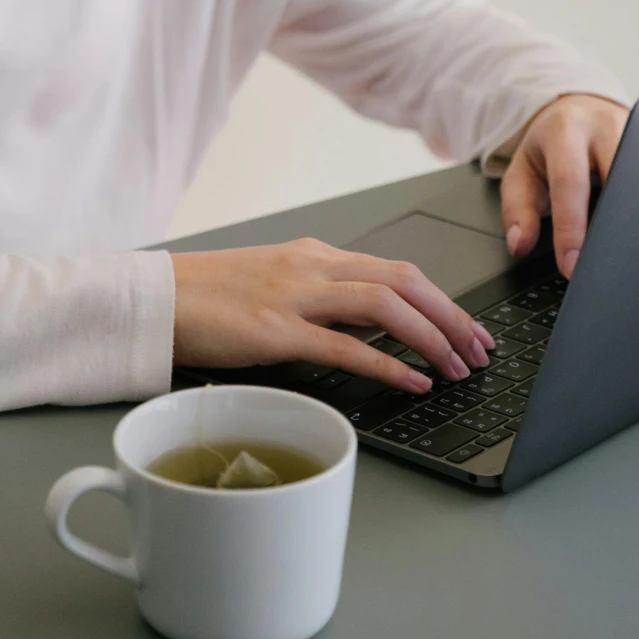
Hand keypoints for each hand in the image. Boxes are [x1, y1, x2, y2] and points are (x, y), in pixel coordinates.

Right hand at [171, 238, 493, 395]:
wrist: (157, 298)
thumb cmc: (209, 297)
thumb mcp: (274, 283)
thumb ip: (319, 296)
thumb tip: (368, 325)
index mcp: (314, 256)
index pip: (396, 270)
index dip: (443, 300)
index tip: (469, 329)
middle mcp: (312, 267)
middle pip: (404, 282)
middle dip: (452, 317)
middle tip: (481, 349)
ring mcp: (296, 296)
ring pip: (385, 305)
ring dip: (432, 338)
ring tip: (458, 368)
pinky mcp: (277, 330)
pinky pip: (346, 347)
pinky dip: (389, 364)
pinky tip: (413, 382)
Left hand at [499, 93, 628, 277]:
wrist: (577, 110)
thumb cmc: (550, 146)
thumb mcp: (521, 171)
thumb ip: (516, 209)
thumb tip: (520, 244)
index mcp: (565, 129)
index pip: (569, 180)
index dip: (571, 227)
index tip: (572, 265)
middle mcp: (605, 125)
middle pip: (618, 174)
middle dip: (615, 224)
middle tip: (610, 265)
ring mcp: (637, 131)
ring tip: (635, 253)